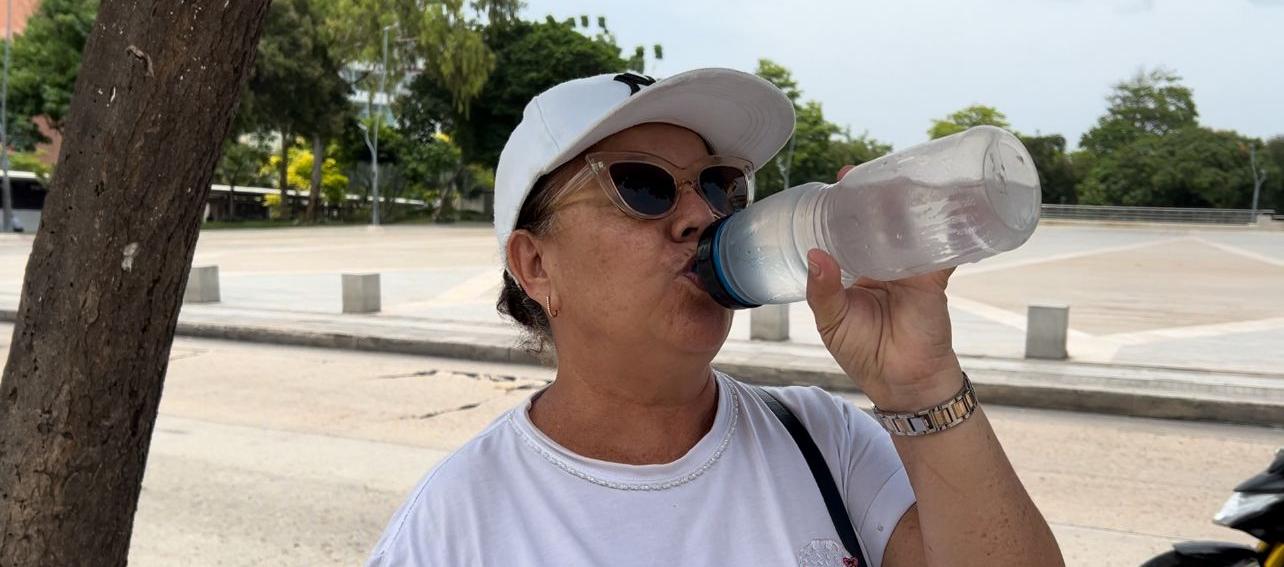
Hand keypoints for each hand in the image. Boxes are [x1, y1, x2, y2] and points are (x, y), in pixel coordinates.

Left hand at [804, 168, 963, 410]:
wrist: (902, 382)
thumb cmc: (864, 352)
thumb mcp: (832, 320)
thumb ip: (822, 290)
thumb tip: (815, 254)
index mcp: (856, 268)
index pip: (850, 228)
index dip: (847, 205)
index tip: (842, 179)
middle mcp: (883, 263)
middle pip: (882, 221)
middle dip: (878, 195)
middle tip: (870, 171)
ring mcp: (910, 268)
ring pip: (910, 228)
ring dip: (910, 203)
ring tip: (902, 177)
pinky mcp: (933, 279)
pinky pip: (941, 249)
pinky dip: (947, 229)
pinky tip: (947, 206)